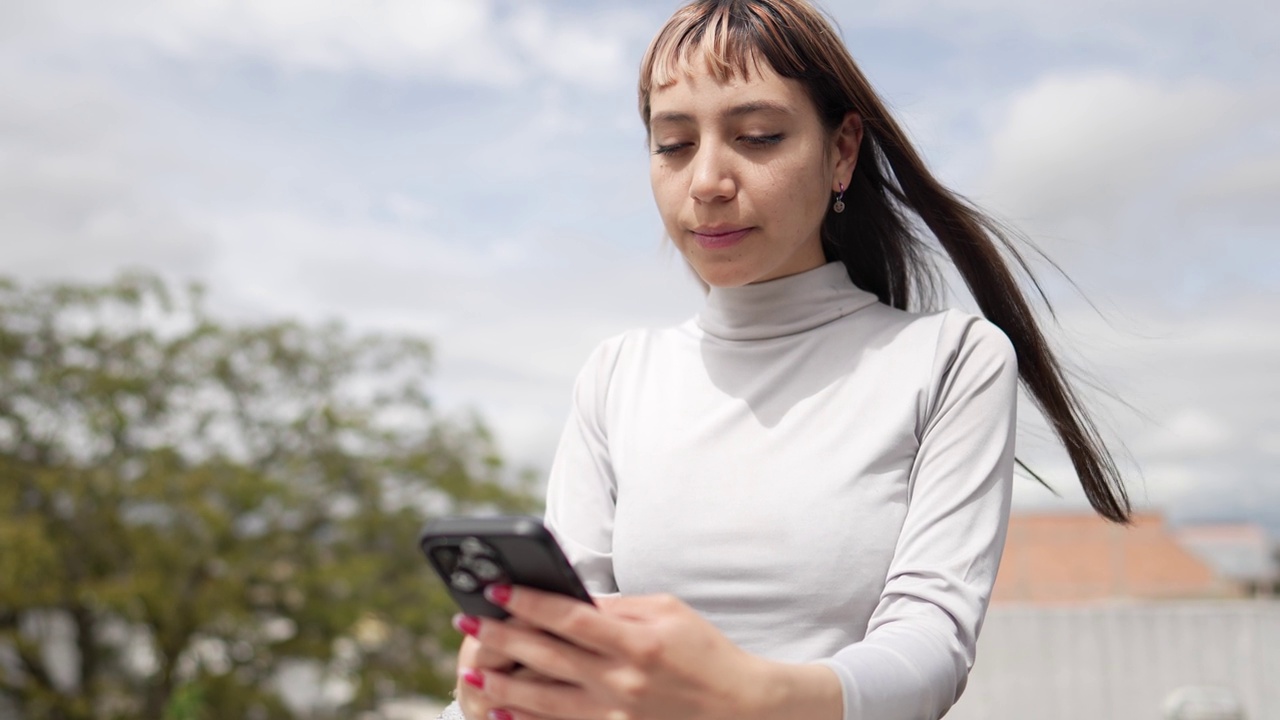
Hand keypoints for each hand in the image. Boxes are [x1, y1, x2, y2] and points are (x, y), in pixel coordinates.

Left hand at [456, 586, 842, 719]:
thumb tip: (573, 598)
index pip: (568, 617)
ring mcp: (615, 713)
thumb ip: (619, 606)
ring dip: (503, 681)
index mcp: (636, 640)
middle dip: (501, 636)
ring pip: (544, 697)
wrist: (740, 708)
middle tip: (466, 621)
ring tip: (472, 667)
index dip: (528, 601)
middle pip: (546, 655)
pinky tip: (501, 707)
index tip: (497, 589)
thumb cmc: (705, 652)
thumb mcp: (670, 612)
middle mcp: (620, 679)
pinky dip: (526, 717)